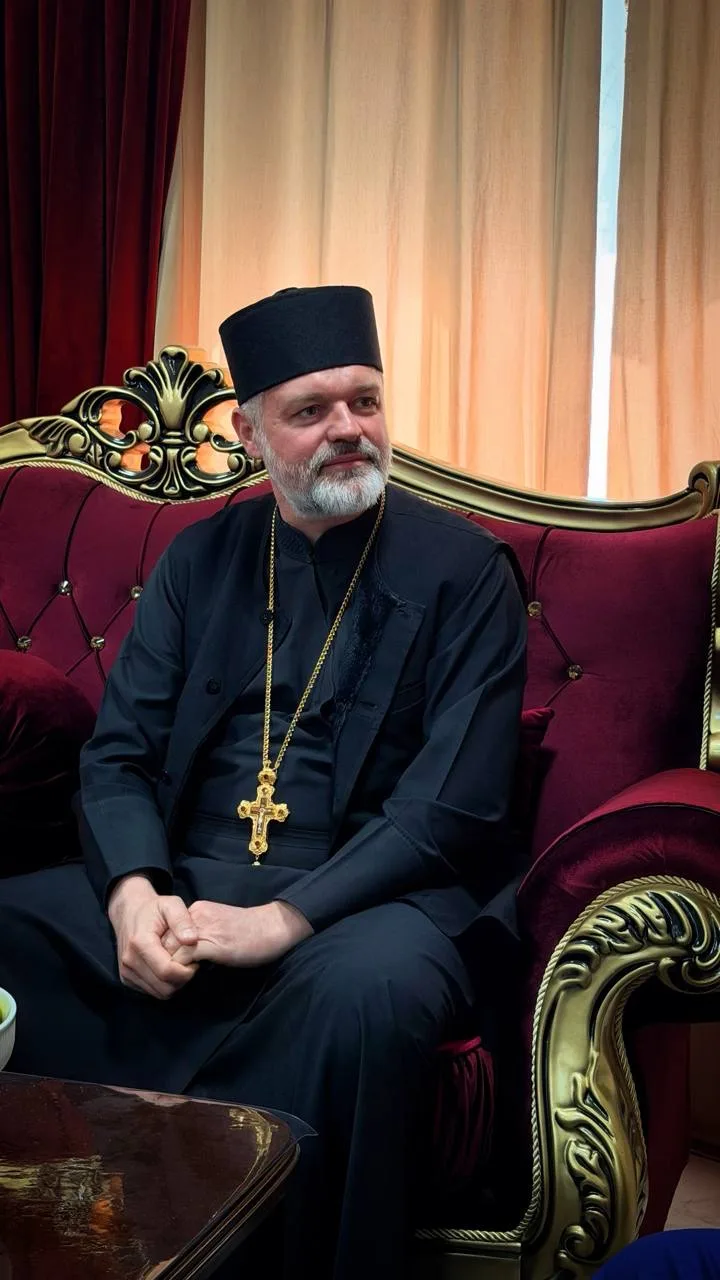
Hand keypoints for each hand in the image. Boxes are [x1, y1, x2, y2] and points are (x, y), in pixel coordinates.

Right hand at [108, 874, 199, 998]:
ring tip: (181, 964)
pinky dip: (165, 985)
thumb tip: (192, 940)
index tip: (196, 960)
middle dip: (183, 979)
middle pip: (165, 987)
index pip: (167, 971)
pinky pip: (152, 992)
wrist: (128, 912)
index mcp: (140, 943)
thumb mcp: (171, 904)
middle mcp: (129, 961)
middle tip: (191, 963)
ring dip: (175, 984)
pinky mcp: (127, 979)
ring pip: (160, 993)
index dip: (187, 971)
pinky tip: (169, 968)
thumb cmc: (153, 908)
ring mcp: (126, 972)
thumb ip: (182, 920)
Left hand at [161, 900, 312, 967]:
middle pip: (162, 940)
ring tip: (175, 981)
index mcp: (196, 911)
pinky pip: (183, 958)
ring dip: (169, 968)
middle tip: (167, 978)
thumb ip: (201, 936)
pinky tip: (189, 978)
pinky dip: (181, 971)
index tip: (168, 966)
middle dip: (161, 961)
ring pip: (169, 949)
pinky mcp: (211, 943)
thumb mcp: (219, 928)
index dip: (163, 952)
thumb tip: (186, 956)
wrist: (274, 926)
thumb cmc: (251, 932)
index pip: (165, 932)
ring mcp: (202, 929)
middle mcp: (195, 916)